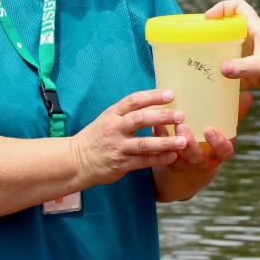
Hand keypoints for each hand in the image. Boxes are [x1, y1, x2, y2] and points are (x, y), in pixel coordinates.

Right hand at [71, 89, 187, 184]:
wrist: (77, 160)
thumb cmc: (98, 136)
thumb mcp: (108, 119)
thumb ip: (129, 113)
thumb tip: (157, 104)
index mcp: (112, 114)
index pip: (134, 101)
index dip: (152, 96)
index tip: (170, 95)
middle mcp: (115, 128)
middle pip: (140, 119)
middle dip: (162, 117)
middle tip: (180, 116)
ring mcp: (117, 147)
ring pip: (144, 144)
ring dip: (165, 142)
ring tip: (183, 141)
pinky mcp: (120, 164)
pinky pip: (143, 161)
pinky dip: (159, 159)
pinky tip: (173, 156)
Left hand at [155, 91, 252, 174]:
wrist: (189, 173)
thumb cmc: (210, 145)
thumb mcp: (224, 134)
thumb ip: (234, 116)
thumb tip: (248, 95)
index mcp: (218, 154)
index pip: (223, 151)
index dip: (218, 143)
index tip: (210, 130)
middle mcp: (202, 162)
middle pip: (197, 157)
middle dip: (190, 143)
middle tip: (183, 125)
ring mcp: (184, 164)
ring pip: (177, 157)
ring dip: (171, 140)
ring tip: (166, 123)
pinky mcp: (168, 162)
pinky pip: (161, 153)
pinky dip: (158, 139)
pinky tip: (155, 125)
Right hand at [205, 0, 259, 98]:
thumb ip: (243, 67)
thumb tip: (221, 69)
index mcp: (256, 30)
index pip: (238, 8)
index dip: (222, 8)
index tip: (207, 19)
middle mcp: (252, 41)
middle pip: (228, 32)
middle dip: (213, 37)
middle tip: (197, 46)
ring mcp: (253, 57)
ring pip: (229, 53)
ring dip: (217, 59)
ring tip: (201, 67)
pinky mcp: (255, 73)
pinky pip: (235, 73)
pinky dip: (227, 79)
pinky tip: (217, 86)